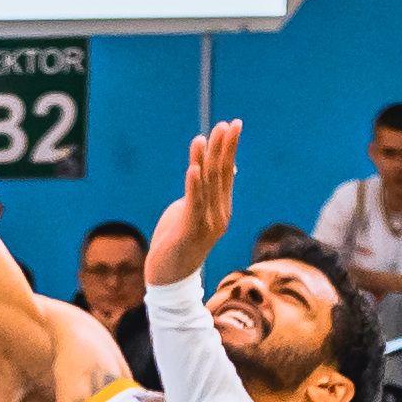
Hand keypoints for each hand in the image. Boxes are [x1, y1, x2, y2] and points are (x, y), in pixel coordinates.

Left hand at [147, 119, 239, 288]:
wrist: (169, 277)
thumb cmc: (177, 242)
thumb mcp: (192, 212)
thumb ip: (203, 192)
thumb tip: (215, 171)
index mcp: (221, 208)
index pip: (227, 172)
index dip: (229, 148)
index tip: (232, 125)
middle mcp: (219, 214)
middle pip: (222, 175)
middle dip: (224, 148)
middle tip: (227, 124)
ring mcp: (207, 223)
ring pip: (207, 186)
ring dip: (205, 160)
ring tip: (205, 137)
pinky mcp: (190, 231)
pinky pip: (193, 204)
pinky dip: (193, 185)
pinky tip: (193, 168)